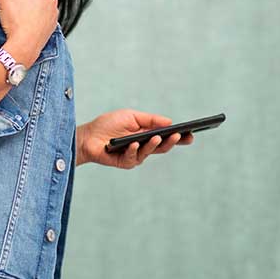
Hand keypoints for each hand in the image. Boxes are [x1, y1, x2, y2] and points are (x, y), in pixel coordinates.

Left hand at [76, 109, 193, 168]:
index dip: (179, 137)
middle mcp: (143, 147)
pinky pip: (132, 157)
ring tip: (157, 137)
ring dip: (153, 145)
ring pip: (149, 152)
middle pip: (162, 147)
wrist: (88, 136)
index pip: (166, 137)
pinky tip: (133, 143)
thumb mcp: (131, 116)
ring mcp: (134, 156)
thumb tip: (170, 121)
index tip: (191, 134)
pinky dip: (133, 149)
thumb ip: (150, 119)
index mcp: (146, 135)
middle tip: (181, 136)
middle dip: (172, 142)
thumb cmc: (109, 125)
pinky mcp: (124, 162)